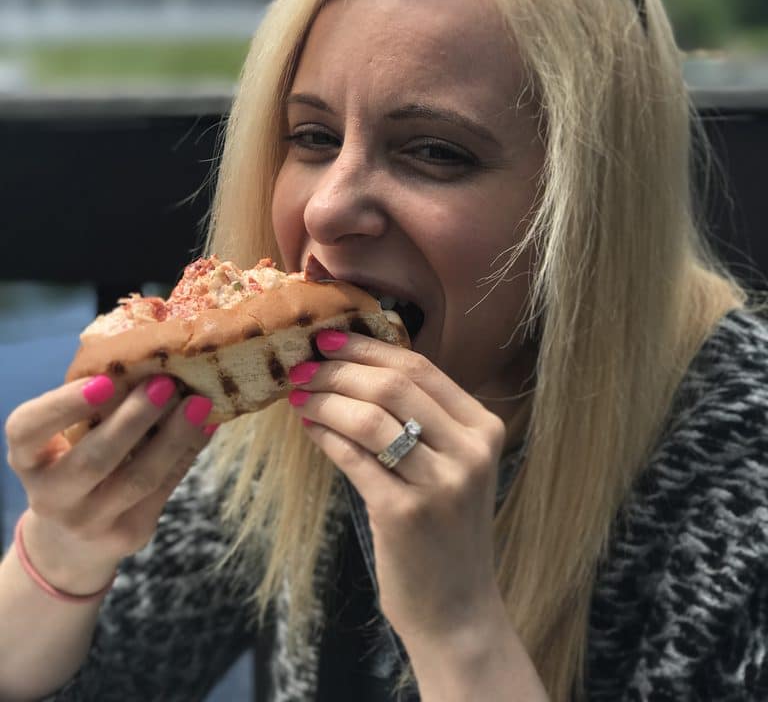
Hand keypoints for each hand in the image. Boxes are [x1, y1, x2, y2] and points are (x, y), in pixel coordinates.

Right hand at [5, 374, 215, 592]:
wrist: (73, 540)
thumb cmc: (74, 461)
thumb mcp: (66, 436)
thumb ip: (93, 405)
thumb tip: (150, 357)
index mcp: (28, 457)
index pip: (29, 429)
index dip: (64, 405)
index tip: (104, 381)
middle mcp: (51, 495)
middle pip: (93, 460)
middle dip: (134, 419)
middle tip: (166, 384)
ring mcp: (89, 521)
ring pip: (138, 478)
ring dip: (174, 437)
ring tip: (198, 403)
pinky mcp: (128, 533)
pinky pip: (165, 489)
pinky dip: (189, 451)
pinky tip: (207, 426)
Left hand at [287, 330, 507, 646]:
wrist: (458, 612)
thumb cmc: (445, 531)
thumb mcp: (452, 466)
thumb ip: (421, 419)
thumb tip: (355, 367)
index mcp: (484, 429)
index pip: (421, 368)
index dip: (369, 347)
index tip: (330, 338)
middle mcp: (470, 451)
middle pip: (394, 385)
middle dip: (340, 369)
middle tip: (304, 365)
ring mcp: (441, 484)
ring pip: (370, 418)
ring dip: (326, 399)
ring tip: (299, 394)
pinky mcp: (405, 514)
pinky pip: (354, 458)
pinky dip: (326, 435)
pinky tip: (309, 426)